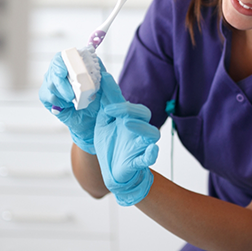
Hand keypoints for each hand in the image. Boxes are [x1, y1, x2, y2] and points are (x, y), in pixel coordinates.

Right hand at [38, 52, 103, 153]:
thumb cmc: (99, 102)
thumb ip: (101, 71)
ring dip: (62, 92)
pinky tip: (66, 105)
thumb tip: (96, 58)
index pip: (63, 57)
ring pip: (50, 82)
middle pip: (54, 69)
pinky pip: (47, 95)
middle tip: (71, 94)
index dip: (62, 61)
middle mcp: (62, 73)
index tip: (65, 71)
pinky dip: (58, 100)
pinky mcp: (47, 96)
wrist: (93, 121)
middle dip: (61, 81)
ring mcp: (53, 84)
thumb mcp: (104, 86)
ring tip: (73, 100)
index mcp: (75, 67)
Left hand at [94, 72, 159, 205]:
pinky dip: (151, 154)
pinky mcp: (139, 160)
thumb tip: (99, 87)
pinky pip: (149, 157)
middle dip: (130, 109)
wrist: (112, 171)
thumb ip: (104, 109)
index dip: (114, 91)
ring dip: (141, 127)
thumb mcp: (102, 125)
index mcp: (127, 119)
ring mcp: (140, 144)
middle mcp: (137, 129)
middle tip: (110, 109)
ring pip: (151, 133)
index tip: (103, 79)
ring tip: (127, 124)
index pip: (125, 102)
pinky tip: (151, 150)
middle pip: (143, 113)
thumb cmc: (111, 145)